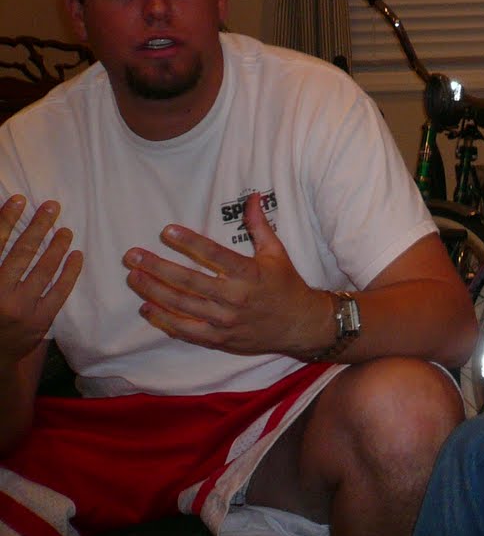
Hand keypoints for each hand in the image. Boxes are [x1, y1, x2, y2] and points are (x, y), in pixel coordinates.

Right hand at [0, 195, 82, 362]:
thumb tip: (5, 231)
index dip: (6, 221)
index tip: (18, 200)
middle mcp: (0, 294)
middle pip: (22, 253)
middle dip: (37, 227)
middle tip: (51, 207)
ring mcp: (21, 308)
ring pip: (43, 270)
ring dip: (56, 246)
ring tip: (65, 229)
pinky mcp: (40, 320)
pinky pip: (60, 291)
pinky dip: (70, 271)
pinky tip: (76, 255)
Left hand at [124, 192, 331, 356]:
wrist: (299, 325)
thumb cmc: (286, 285)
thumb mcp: (277, 252)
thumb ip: (259, 225)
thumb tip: (252, 196)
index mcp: (249, 273)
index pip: (214, 254)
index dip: (189, 242)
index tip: (166, 231)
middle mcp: (234, 297)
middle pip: (188, 281)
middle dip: (157, 267)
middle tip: (132, 256)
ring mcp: (224, 320)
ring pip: (181, 305)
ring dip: (153, 290)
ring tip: (133, 276)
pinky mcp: (219, 338)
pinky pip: (186, 330)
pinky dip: (164, 320)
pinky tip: (147, 307)